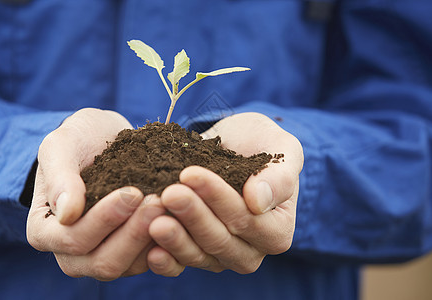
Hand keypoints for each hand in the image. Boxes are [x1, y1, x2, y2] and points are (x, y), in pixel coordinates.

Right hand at [26, 108, 164, 279]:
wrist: (106, 138)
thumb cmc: (79, 139)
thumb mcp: (61, 145)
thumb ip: (60, 175)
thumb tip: (67, 213)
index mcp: (44, 231)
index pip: (72, 240)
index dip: (103, 220)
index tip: (132, 192)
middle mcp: (70, 253)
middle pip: (103, 262)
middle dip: (133, 233)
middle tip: (159, 201)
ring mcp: (101, 256)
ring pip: (129, 267)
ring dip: (153, 238)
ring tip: (172, 205)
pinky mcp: (130, 254)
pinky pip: (150, 262)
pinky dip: (167, 243)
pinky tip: (180, 217)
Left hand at [146, 112, 303, 275]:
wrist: (232, 144)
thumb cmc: (260, 143)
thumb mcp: (280, 147)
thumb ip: (279, 176)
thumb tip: (258, 202)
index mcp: (277, 229)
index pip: (247, 219)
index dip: (219, 198)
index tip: (191, 173)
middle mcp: (250, 251)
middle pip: (220, 240)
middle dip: (193, 215)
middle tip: (169, 193)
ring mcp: (220, 256)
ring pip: (198, 254)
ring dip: (175, 238)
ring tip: (154, 220)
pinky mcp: (195, 255)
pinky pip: (180, 265)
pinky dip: (166, 261)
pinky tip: (150, 251)